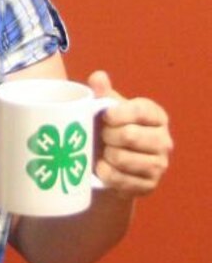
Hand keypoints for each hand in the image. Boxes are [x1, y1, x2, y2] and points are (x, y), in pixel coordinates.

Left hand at [90, 70, 171, 196]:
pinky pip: (120, 180)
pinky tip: (102, 168)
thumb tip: (98, 77)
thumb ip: (102, 92)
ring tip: (103, 151)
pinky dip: (105, 173)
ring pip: (122, 159)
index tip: (104, 117)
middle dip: (108, 136)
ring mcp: (159, 165)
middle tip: (102, 136)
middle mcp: (163, 140)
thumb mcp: (107, 108)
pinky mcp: (149, 185)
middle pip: (129, 136)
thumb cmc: (110, 128)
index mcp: (156, 115)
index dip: (118, 114)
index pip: (140, 111)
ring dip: (106, 155)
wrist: (111, 164)